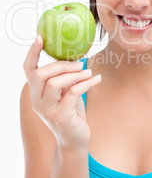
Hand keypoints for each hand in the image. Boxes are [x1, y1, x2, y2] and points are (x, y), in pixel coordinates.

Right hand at [23, 35, 101, 149]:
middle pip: (41, 74)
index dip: (32, 53)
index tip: (40, 38)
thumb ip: (64, 78)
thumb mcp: (65, 92)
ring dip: (74, 74)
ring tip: (88, 71)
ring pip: (54, 83)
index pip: (28, 70)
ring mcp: (47, 110)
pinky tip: (96, 78)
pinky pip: (73, 93)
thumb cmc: (71, 112)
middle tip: (79, 63)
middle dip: (61, 65)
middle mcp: (37, 101)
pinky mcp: (61, 117)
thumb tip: (75, 56)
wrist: (75, 139)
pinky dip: (86, 83)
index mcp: (36, 92)